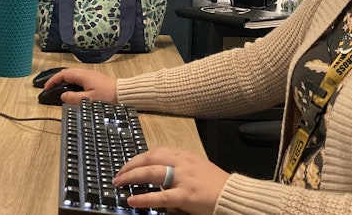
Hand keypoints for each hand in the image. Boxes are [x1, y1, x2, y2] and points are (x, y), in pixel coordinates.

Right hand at [44, 68, 116, 103]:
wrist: (123, 93)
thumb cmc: (107, 97)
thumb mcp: (88, 100)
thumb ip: (73, 98)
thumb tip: (62, 96)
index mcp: (83, 75)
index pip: (63, 74)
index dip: (53, 80)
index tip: (46, 88)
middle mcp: (86, 72)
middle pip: (67, 73)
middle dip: (56, 79)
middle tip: (49, 88)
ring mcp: (90, 75)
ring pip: (73, 75)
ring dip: (64, 81)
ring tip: (57, 90)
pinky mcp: (94, 79)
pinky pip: (79, 79)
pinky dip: (71, 83)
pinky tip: (71, 90)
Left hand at [112, 147, 229, 214]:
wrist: (232, 194)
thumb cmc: (216, 184)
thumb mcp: (197, 168)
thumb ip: (179, 168)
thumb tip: (161, 173)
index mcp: (184, 155)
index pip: (156, 151)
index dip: (139, 157)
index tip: (129, 163)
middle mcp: (182, 163)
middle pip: (149, 158)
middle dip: (130, 165)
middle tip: (119, 173)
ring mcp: (183, 178)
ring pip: (151, 172)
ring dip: (131, 177)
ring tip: (119, 182)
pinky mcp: (185, 195)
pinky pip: (160, 196)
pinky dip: (144, 198)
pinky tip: (132, 201)